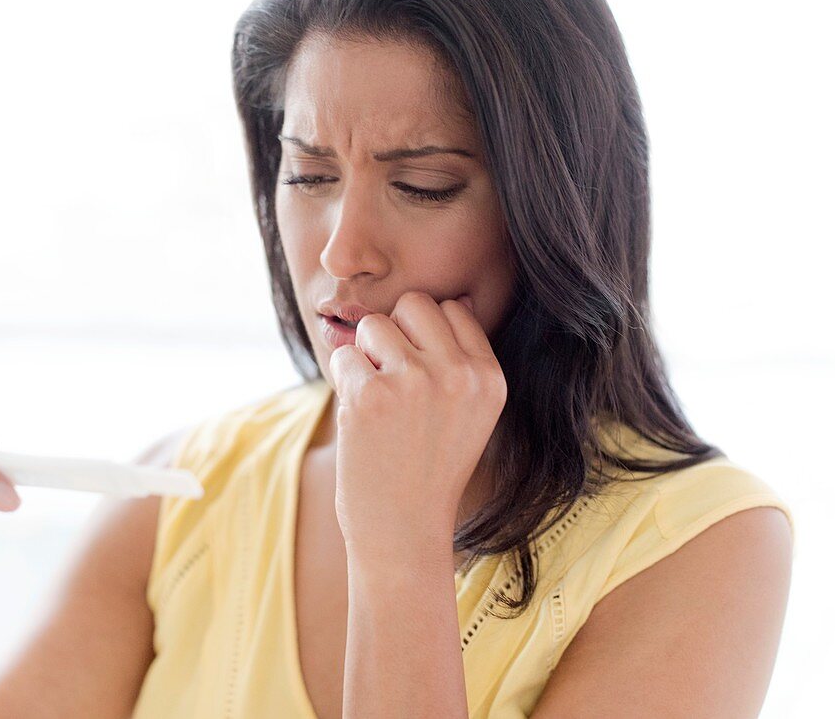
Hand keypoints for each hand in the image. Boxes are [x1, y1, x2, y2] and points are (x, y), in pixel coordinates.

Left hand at [329, 290, 507, 562]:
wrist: (403, 533)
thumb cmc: (429, 471)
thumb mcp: (471, 415)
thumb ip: (464, 360)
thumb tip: (455, 300)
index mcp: (490, 377)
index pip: (453, 309)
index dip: (425, 336)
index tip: (420, 377)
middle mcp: (458, 374)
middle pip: (414, 304)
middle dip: (395, 333)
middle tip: (392, 383)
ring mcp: (414, 382)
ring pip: (374, 325)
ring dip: (365, 357)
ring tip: (378, 405)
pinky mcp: (371, 396)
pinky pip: (345, 356)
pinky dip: (344, 383)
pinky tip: (360, 421)